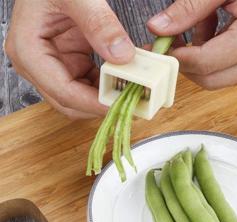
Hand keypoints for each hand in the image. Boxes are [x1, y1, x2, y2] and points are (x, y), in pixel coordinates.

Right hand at [5, 0, 134, 118]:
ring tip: (130, 90)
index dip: (92, 103)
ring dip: (105, 97)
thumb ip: (98, 23)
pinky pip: (89, 85)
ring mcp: (55, 66)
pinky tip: (123, 78)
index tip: (118, 104)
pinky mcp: (70, 64)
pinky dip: (107, 84)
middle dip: (99, 105)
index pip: (63, 91)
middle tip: (128, 103)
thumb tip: (122, 56)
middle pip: (70, 102)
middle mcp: (38, 65)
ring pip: (81, 98)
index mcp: (29, 52)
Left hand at [148, 0, 236, 89]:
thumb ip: (189, 8)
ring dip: (200, 57)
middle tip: (171, 41)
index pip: (203, 63)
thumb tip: (158, 28)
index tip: (158, 47)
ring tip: (202, 23)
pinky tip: (217, 28)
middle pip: (208, 79)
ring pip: (218, 77)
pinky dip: (214, 55)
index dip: (176, 57)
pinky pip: (230, 70)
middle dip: (185, 62)